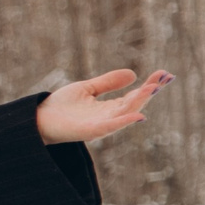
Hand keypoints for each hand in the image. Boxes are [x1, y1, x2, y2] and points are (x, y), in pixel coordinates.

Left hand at [36, 68, 170, 145]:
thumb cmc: (61, 106)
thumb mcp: (87, 89)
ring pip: (127, 113)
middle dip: (150, 91)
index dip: (150, 85)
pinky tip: (139, 116)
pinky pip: (112, 127)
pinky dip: (126, 121)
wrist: (38, 118)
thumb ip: (107, 83)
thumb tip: (132, 73)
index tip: (165, 74)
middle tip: (165, 77)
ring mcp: (102, 124)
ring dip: (141, 101)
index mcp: (110, 107)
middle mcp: (109, 117)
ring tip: (154, 87)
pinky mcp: (91, 131)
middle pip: (135, 104)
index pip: (135, 95)